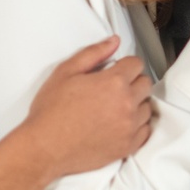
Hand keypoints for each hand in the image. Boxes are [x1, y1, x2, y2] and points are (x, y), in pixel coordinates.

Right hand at [17, 36, 152, 178]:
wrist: (43, 148)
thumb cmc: (51, 110)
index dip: (124, 65)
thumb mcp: (65, 72)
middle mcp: (127, 103)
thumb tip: (115, 41)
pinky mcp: (127, 146)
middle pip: (145, 84)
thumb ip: (93, 53)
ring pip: (146, 107)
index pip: (136, 64)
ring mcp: (129, 127)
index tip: (114, 71)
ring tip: (114, 108)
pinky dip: (136, 126)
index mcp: (114, 82)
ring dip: (135, 104)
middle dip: (132, 82)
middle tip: (113, 90)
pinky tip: (119, 124)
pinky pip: (145, 130)